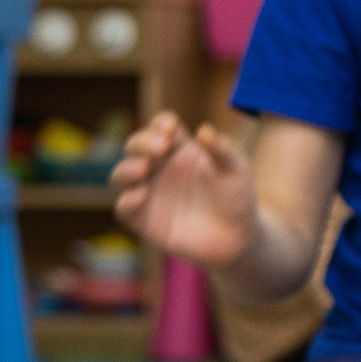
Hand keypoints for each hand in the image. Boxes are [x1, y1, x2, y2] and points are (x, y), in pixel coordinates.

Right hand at [110, 113, 255, 268]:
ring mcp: (149, 192)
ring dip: (127, 168)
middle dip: (141, 142)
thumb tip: (204, 130)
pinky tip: (141, 195)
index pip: (160, 128)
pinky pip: (124, 209)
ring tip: (144, 168)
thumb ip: (223, 150)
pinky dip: (127, 201)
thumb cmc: (237, 198)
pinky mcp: (144, 220)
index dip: (161, 123)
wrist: (238, 238)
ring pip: (122, 174)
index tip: (170, 126)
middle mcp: (159, 168)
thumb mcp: (237, 171)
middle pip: (136, 146)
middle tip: (159, 147)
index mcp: (180, 150)